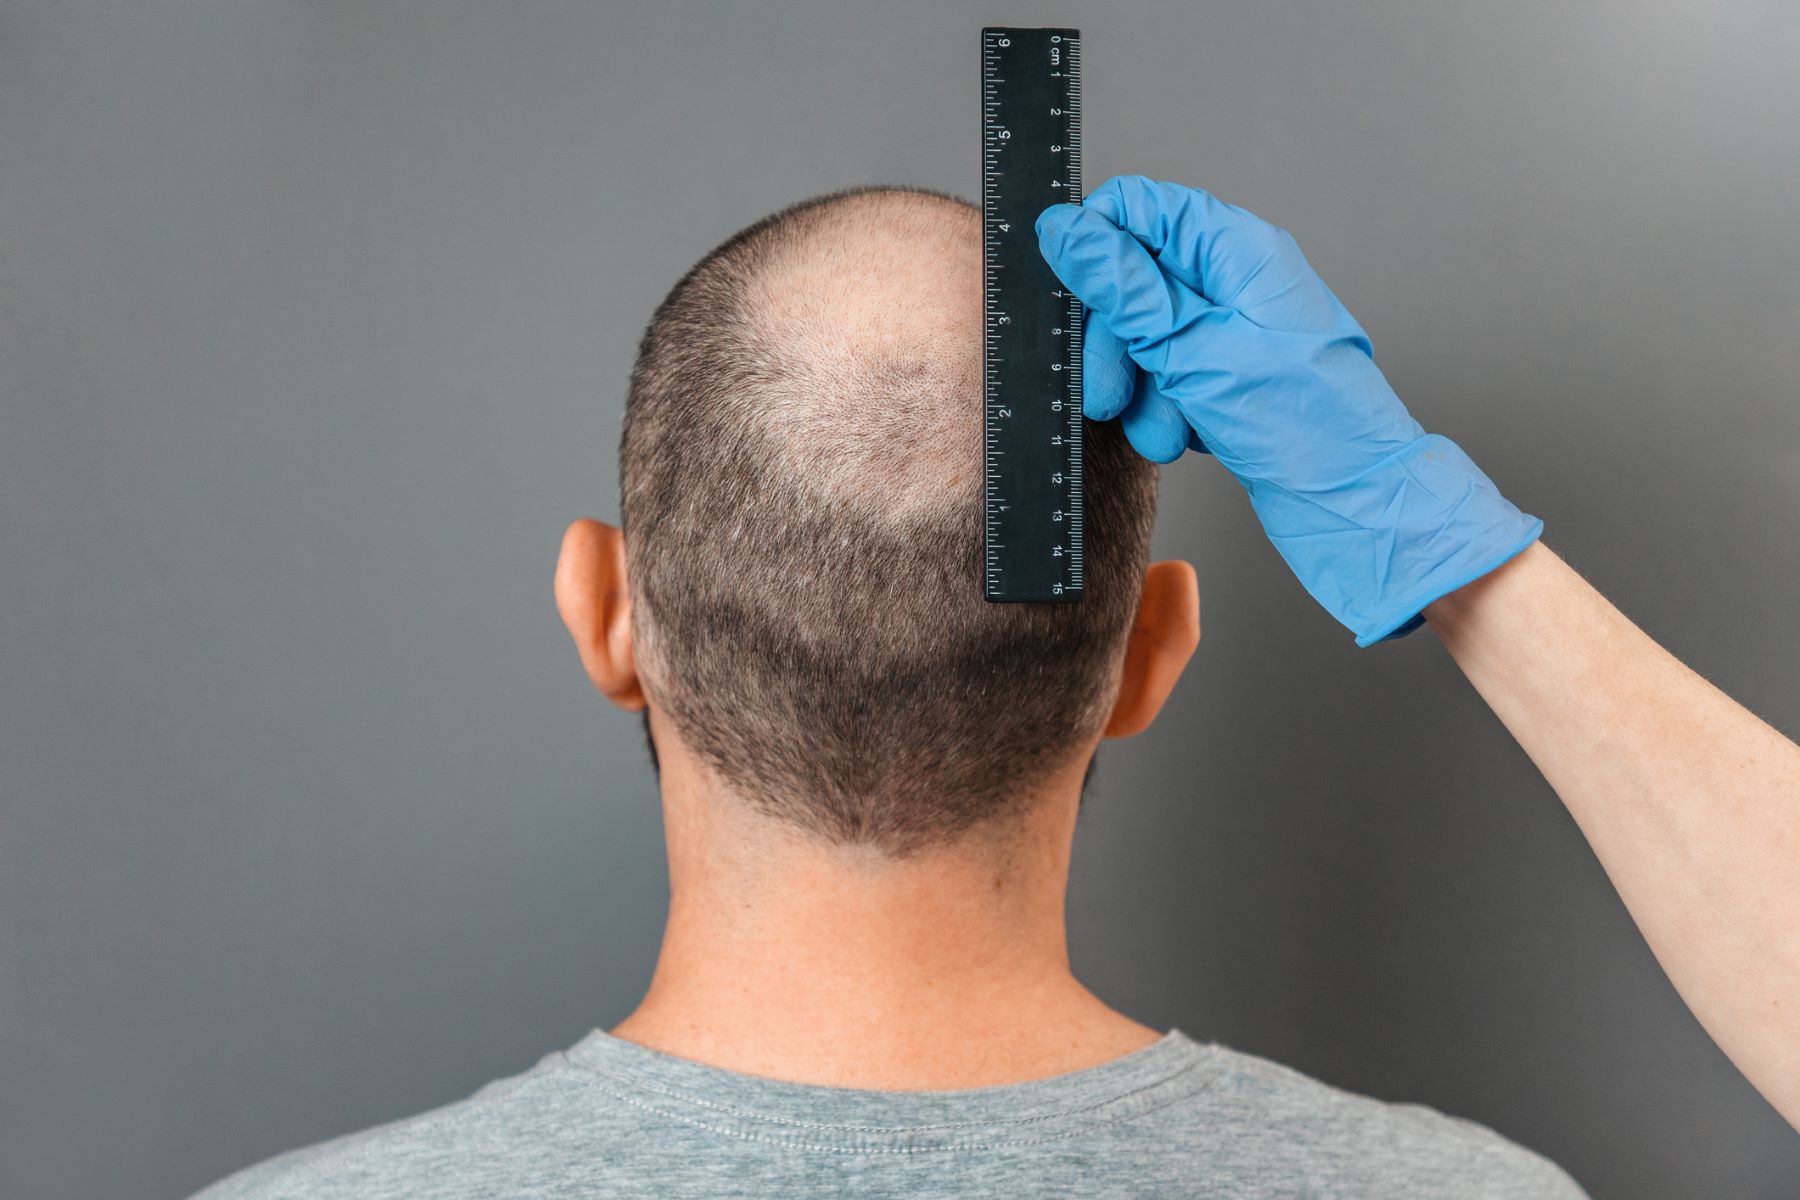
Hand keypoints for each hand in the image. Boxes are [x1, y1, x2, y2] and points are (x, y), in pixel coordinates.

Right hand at [1036, 176, 1541, 645]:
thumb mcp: (1194, 349)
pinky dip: (1163, 410)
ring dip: (1140, 390)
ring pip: (1144, 337)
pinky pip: (1167, 377)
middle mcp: (1235, 281)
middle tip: (1106, 394)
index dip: (1096, 249)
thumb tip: (1066, 230)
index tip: (1075, 301)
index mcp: (1237, 249)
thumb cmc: (1306, 426)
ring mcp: (1231, 330)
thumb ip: (1124, 289)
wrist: (1356, 504)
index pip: (1139, 208)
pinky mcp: (1227, 376)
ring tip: (1162, 430)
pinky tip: (1184, 438)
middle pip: (1133, 280)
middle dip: (1113, 342)